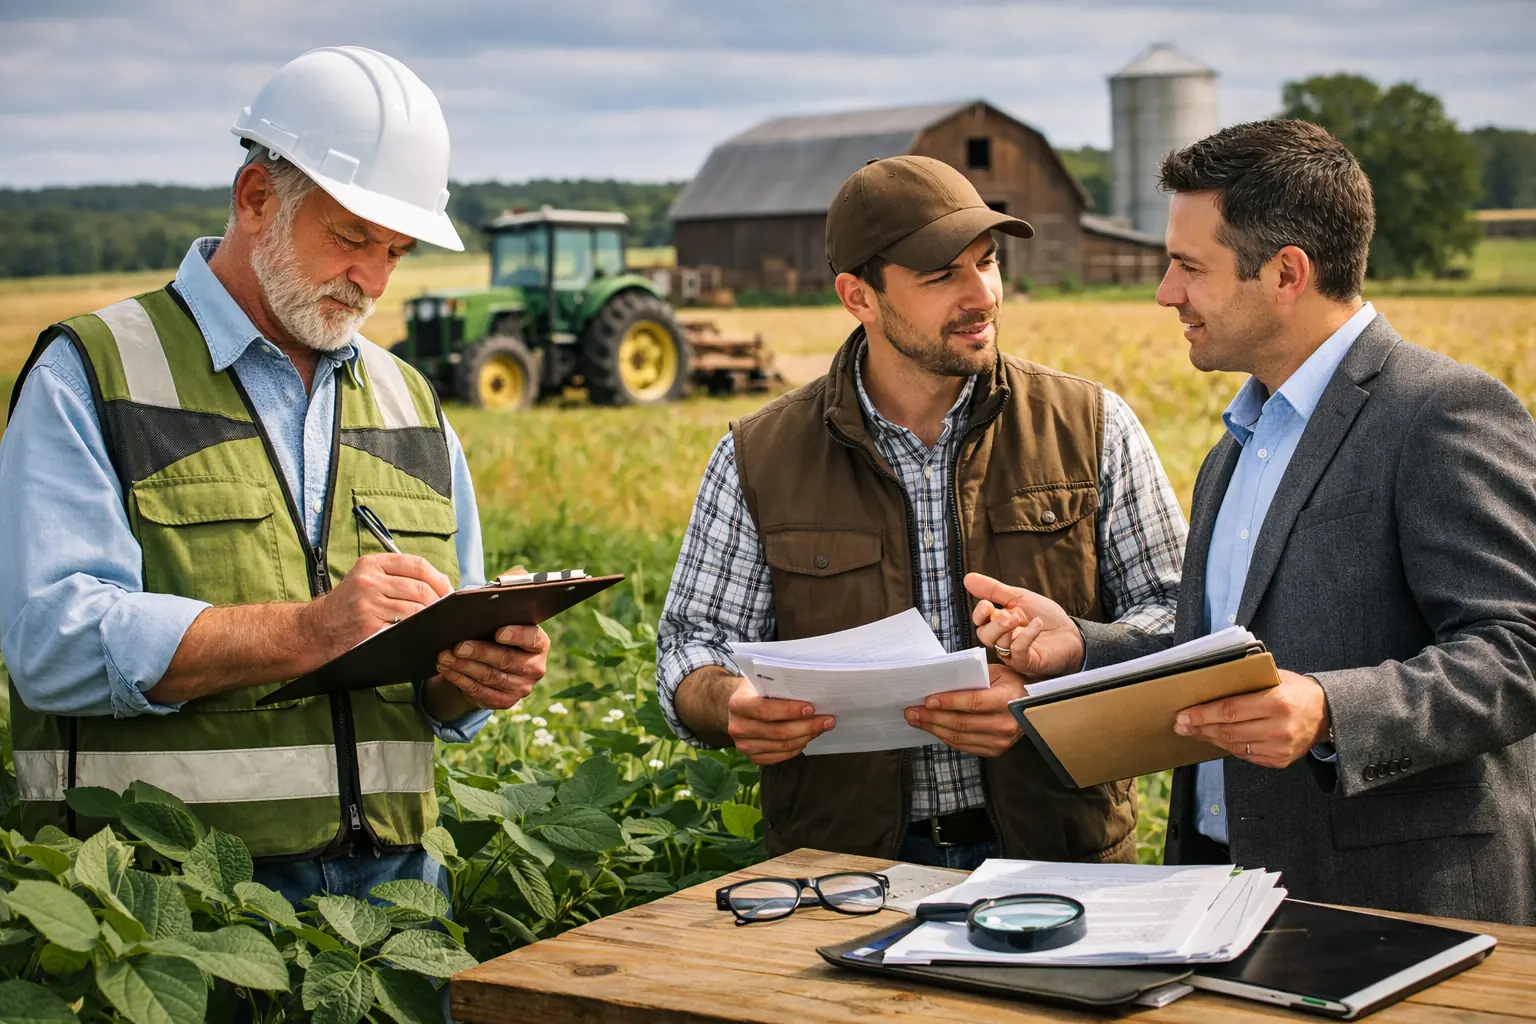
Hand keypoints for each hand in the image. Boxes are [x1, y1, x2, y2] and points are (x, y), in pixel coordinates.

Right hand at [301, 553, 452, 661]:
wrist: (313, 631)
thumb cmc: (345, 607)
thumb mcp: (364, 580)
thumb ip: (395, 577)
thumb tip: (439, 584)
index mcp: (372, 564)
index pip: (417, 565)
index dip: (438, 578)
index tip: (448, 590)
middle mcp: (369, 579)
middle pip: (420, 588)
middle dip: (439, 601)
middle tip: (445, 611)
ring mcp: (368, 602)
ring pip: (416, 608)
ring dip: (430, 618)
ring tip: (434, 622)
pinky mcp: (369, 624)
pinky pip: (404, 626)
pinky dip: (416, 630)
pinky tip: (419, 632)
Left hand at [432, 625, 550, 710]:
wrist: (494, 667)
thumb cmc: (496, 638)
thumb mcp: (502, 626)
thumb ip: (496, 619)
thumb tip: (473, 612)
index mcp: (539, 644)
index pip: (533, 638)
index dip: (516, 635)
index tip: (498, 632)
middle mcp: (535, 667)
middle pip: (507, 659)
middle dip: (479, 652)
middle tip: (458, 646)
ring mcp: (522, 687)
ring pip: (490, 676)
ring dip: (463, 666)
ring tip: (444, 657)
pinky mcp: (506, 701)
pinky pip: (480, 691)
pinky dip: (460, 680)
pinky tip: (446, 670)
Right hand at [726, 678, 834, 765]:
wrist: (740, 706)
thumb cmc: (756, 690)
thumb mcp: (763, 680)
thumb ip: (780, 686)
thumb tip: (813, 691)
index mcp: (738, 704)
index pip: (765, 710)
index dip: (790, 711)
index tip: (811, 708)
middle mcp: (737, 727)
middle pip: (778, 732)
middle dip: (807, 726)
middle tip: (828, 720)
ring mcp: (744, 745)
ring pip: (782, 746)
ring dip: (806, 737)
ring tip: (821, 727)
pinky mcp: (753, 758)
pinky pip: (780, 756)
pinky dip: (797, 748)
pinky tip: (807, 737)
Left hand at [904, 664, 1027, 756]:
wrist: (1032, 704)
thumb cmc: (1011, 683)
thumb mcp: (996, 672)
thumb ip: (972, 677)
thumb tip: (939, 682)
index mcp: (1008, 700)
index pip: (974, 702)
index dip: (949, 702)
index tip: (928, 700)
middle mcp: (1006, 724)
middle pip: (962, 723)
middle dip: (932, 717)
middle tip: (911, 711)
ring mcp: (1001, 741)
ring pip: (960, 737)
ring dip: (934, 728)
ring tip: (916, 720)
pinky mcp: (995, 750)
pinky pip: (964, 746)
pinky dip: (945, 737)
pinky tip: (932, 729)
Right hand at [965, 572, 1083, 678]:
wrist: (1071, 633)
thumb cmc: (1046, 617)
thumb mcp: (1019, 597)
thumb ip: (994, 590)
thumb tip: (968, 579)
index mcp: (999, 623)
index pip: (980, 622)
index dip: (979, 614)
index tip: (987, 605)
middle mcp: (1004, 639)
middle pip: (985, 635)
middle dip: (994, 624)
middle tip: (1008, 615)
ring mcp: (1014, 653)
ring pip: (999, 645)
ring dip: (1008, 630)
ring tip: (1021, 619)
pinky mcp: (1028, 661)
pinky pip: (1018, 652)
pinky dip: (1026, 637)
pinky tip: (1036, 625)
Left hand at [1173, 669, 1330, 768]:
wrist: (1326, 714)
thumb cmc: (1296, 691)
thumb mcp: (1275, 677)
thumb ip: (1247, 681)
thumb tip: (1209, 684)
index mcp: (1277, 703)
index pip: (1231, 710)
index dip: (1203, 714)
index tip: (1184, 715)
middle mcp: (1280, 729)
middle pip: (1229, 731)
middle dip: (1200, 728)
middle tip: (1181, 725)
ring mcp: (1281, 748)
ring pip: (1234, 746)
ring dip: (1210, 738)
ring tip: (1193, 731)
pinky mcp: (1280, 761)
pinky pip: (1245, 755)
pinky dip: (1227, 746)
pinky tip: (1215, 739)